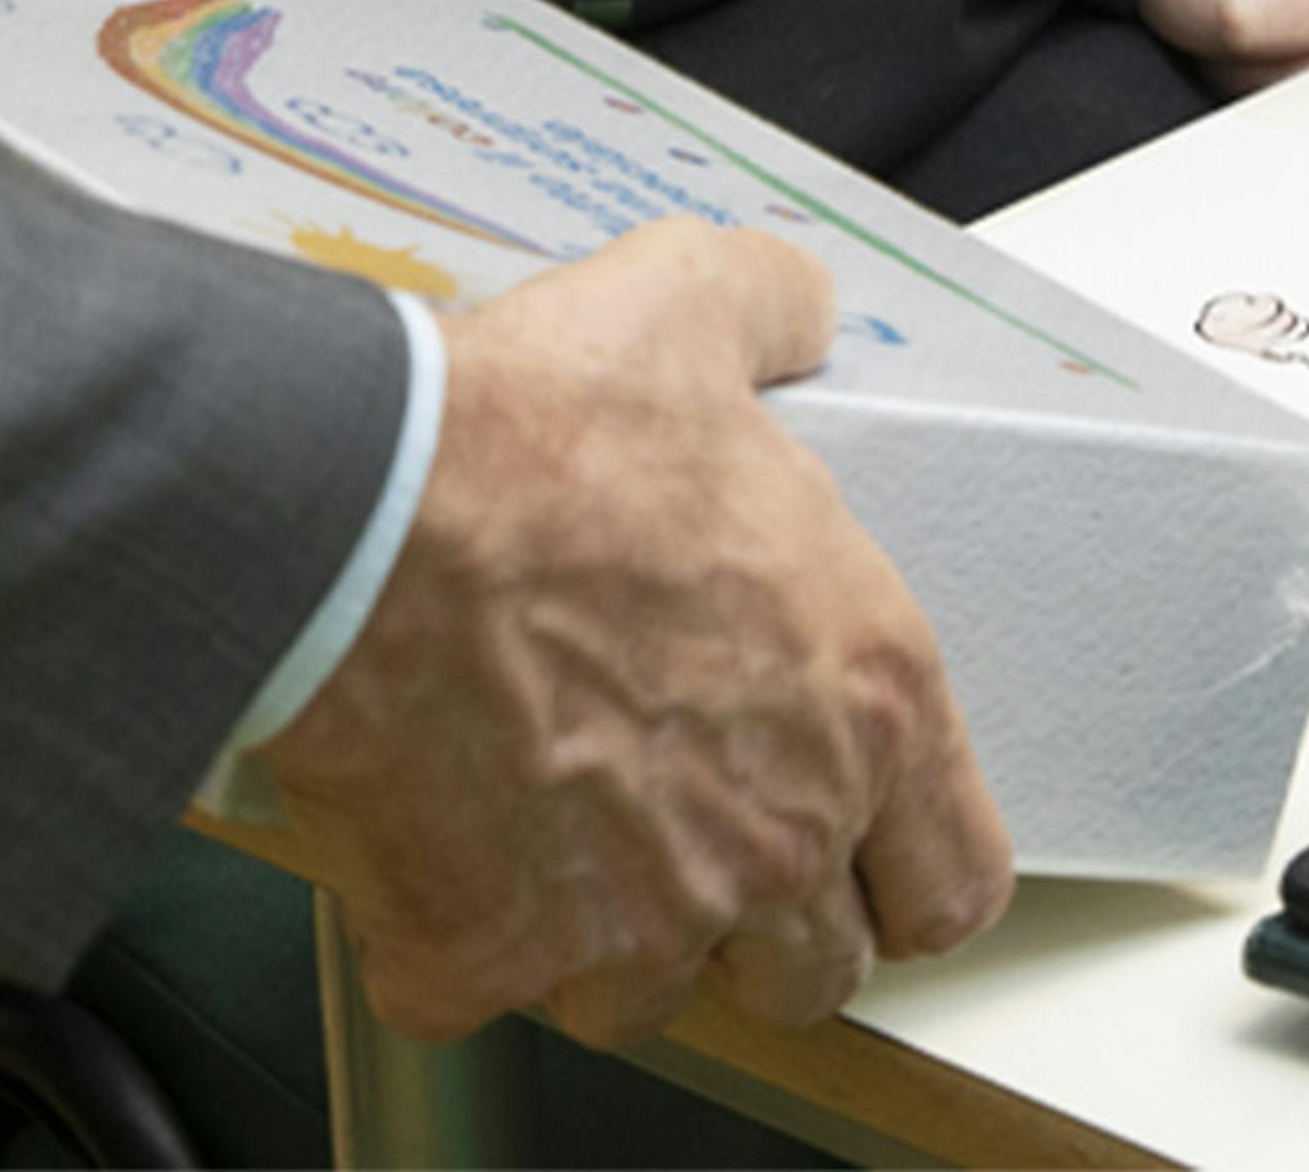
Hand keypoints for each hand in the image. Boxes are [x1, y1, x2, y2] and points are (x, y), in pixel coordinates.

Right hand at [263, 227, 1012, 1043]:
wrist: (354, 512)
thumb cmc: (528, 434)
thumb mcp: (690, 306)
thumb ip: (775, 314)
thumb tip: (794, 311)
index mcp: (861, 702)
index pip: (954, 882)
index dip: (906, 871)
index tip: (862, 853)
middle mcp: (771, 836)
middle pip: (811, 972)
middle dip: (756, 920)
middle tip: (685, 828)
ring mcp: (632, 918)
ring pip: (651, 1002)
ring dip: (609, 937)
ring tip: (549, 828)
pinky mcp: (486, 953)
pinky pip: (479, 988)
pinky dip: (451, 935)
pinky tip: (429, 838)